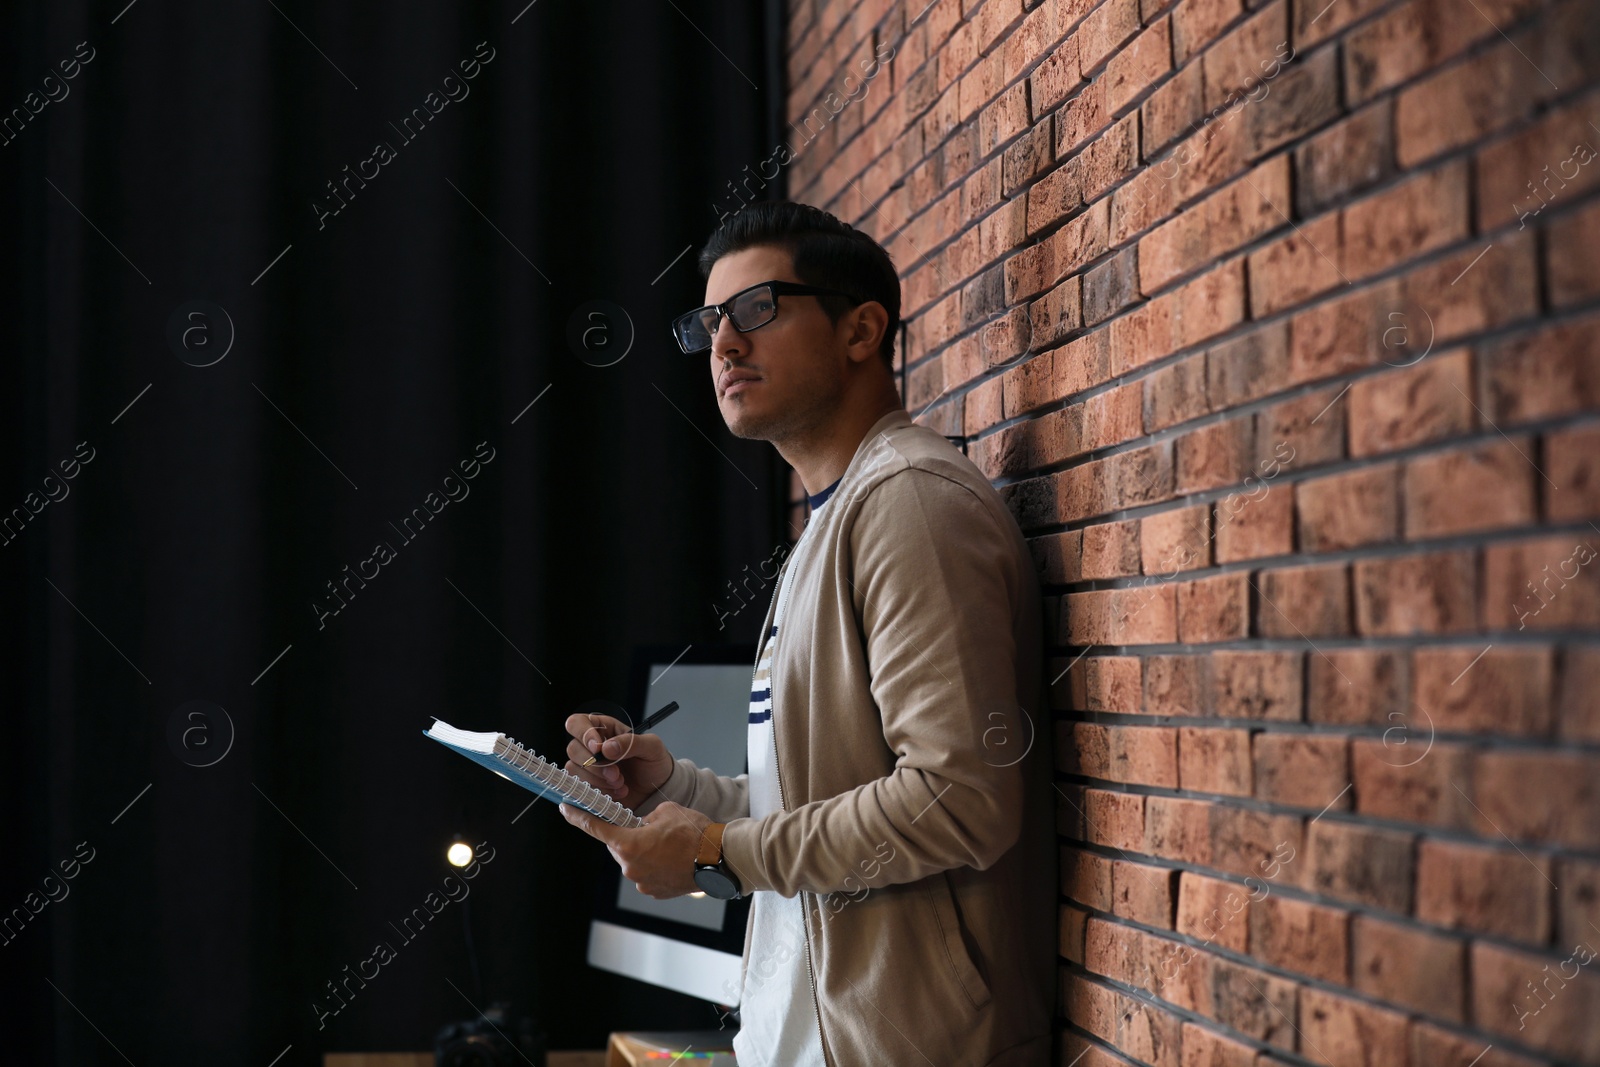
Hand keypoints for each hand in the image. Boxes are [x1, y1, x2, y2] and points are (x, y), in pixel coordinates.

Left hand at [558, 800, 711, 897]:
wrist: (719, 858)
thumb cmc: (694, 832)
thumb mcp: (665, 811)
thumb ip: (644, 818)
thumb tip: (642, 826)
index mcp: (628, 843)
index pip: (595, 828)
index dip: (578, 817)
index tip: (566, 809)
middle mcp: (629, 866)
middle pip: (618, 846)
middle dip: (628, 836)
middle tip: (649, 828)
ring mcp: (641, 882)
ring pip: (634, 860)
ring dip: (644, 851)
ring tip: (669, 845)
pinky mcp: (654, 891)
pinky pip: (647, 873)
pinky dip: (654, 865)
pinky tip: (673, 858)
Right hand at [561, 711, 674, 805]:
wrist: (657, 790)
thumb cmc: (654, 763)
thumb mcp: (651, 747)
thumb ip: (631, 742)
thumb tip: (606, 747)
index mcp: (604, 728)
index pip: (578, 723)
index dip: (584, 734)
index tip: (598, 748)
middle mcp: (591, 746)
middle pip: (573, 749)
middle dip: (595, 765)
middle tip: (617, 774)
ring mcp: (587, 767)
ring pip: (574, 769)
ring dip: (598, 780)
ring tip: (620, 783)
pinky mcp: (588, 786)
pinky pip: (579, 787)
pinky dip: (599, 791)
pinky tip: (617, 792)